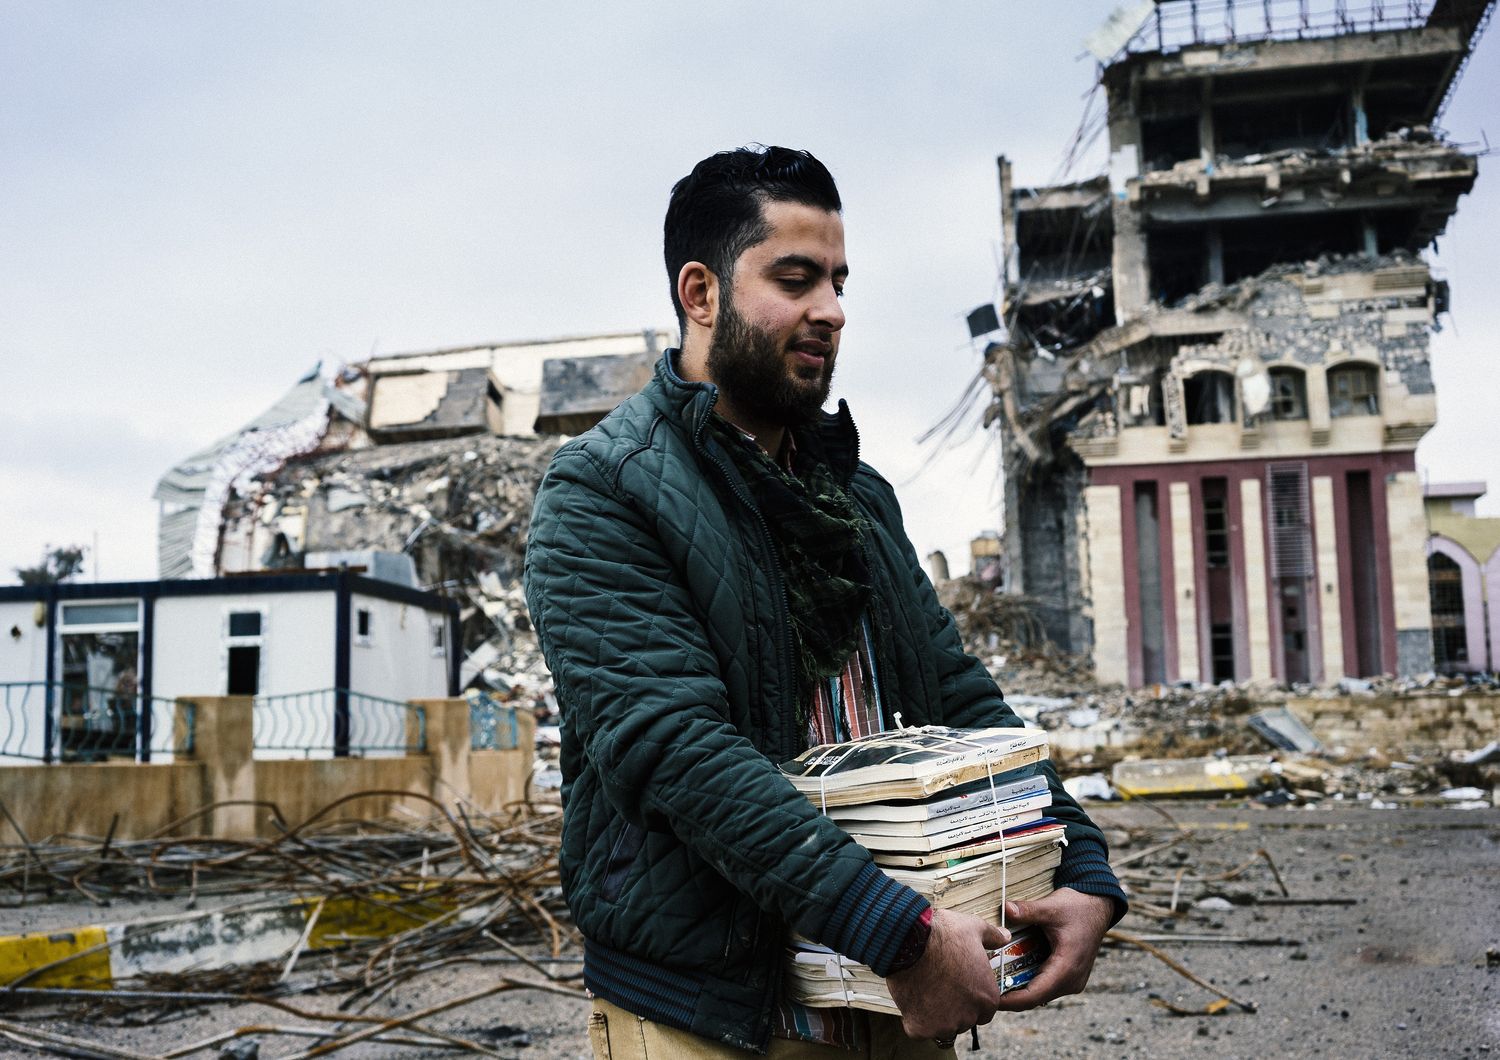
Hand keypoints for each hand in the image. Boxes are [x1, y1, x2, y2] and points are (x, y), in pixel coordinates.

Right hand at [885, 909, 1007, 1040]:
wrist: (911, 941)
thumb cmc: (944, 935)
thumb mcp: (974, 929)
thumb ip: (993, 937)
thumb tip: (1004, 937)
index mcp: (987, 998)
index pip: (984, 1010)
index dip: (971, 999)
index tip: (959, 987)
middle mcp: (969, 1016)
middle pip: (964, 1020)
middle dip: (954, 1007)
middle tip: (940, 986)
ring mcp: (944, 1025)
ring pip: (942, 1027)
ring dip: (934, 1014)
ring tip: (925, 989)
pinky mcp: (921, 1028)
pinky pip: (918, 1029)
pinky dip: (914, 1018)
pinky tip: (912, 997)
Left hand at [993, 889, 1112, 1011]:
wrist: (1097, 907)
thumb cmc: (1077, 907)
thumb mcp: (1051, 907)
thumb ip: (1027, 910)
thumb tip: (1006, 908)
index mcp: (1067, 968)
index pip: (1034, 994)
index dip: (1010, 1000)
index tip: (990, 996)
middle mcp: (1071, 980)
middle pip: (1035, 997)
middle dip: (1010, 994)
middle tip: (985, 984)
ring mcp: (1072, 980)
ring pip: (1041, 993)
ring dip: (1019, 987)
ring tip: (995, 978)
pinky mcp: (1069, 976)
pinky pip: (1046, 985)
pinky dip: (1029, 980)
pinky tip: (1012, 970)